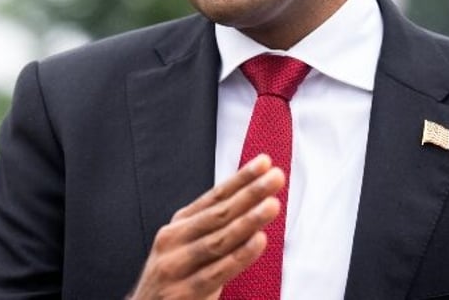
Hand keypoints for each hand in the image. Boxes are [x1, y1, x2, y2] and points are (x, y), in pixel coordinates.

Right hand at [129, 154, 283, 299]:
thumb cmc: (172, 283)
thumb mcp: (185, 248)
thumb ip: (212, 228)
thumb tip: (251, 202)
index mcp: (178, 226)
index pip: (215, 197)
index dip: (240, 179)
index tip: (264, 162)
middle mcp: (173, 241)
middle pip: (219, 213)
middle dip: (250, 193)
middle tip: (276, 177)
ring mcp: (175, 266)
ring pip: (219, 239)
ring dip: (248, 220)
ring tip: (272, 205)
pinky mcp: (182, 293)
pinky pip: (217, 272)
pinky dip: (240, 255)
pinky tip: (259, 241)